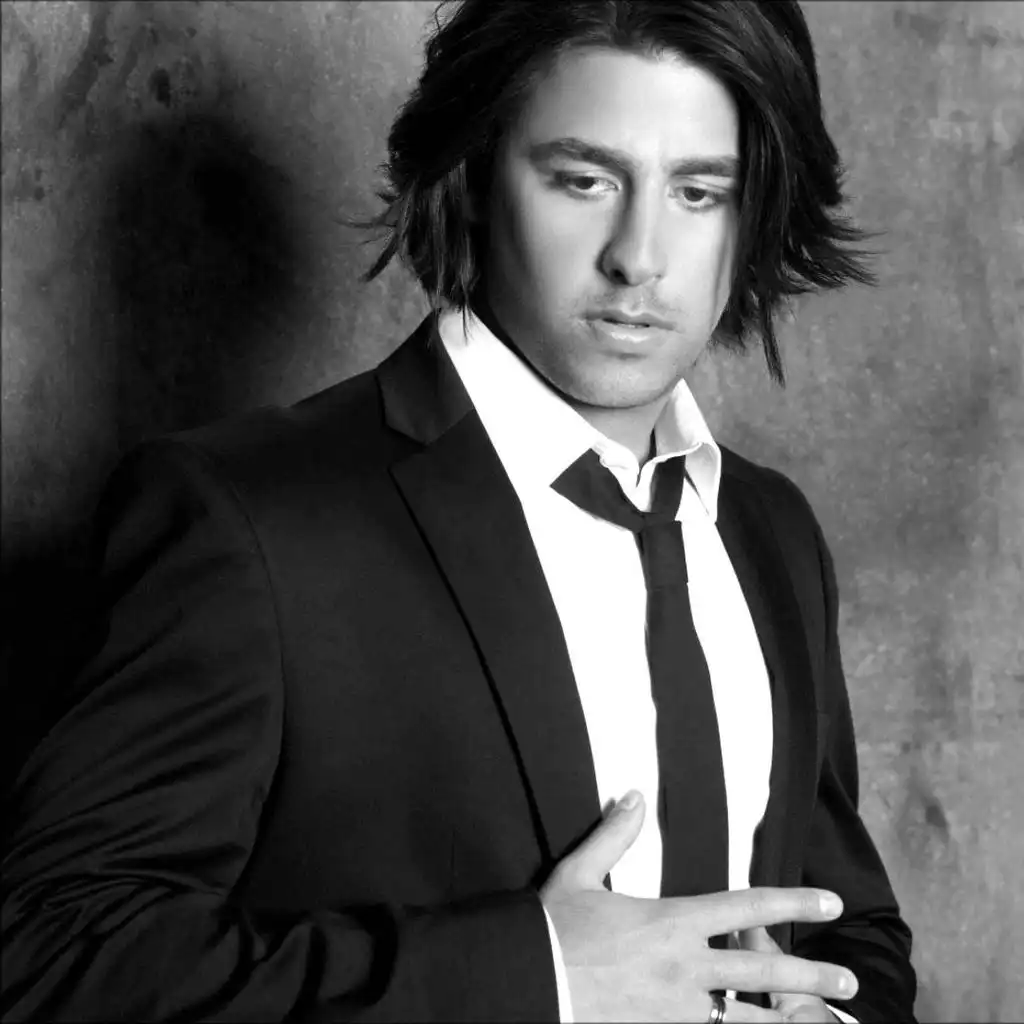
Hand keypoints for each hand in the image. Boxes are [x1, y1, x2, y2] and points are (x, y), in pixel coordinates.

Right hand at [541, 791, 858, 1022]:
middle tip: (851, 980)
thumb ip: (614, 834)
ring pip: (749, 1021)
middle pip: (764, 971)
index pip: (746, 906)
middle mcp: (685, 968)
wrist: (528, 981)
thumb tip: (636, 795)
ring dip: (788, 1021)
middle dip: (812, 975)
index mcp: (671, 921)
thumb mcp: (580, 873)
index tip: (830, 902)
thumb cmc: (554, 928)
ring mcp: (677, 1011)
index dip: (793, 901)